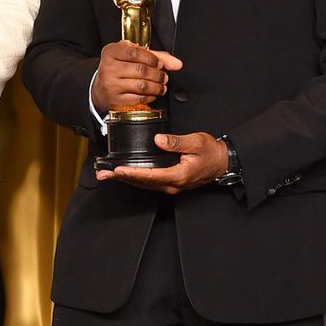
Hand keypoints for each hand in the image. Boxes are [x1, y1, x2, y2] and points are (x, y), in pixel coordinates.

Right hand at [91, 41, 182, 114]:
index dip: (152, 59)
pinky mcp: (115, 100)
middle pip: (140, 70)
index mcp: (111, 52)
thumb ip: (156, 56)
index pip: (135, 52)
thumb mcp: (133, 56)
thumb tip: (177, 63)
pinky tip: (152, 94)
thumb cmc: (119, 68)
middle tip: (163, 76)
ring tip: (161, 85)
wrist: (101, 88)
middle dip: (157, 74)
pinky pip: (138, 98)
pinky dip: (150, 96)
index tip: (159, 64)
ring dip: (156, 87)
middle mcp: (108, 67)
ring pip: (141, 85)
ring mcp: (110, 85)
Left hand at [97, 132, 228, 194]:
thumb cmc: (211, 153)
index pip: (150, 175)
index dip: (133, 172)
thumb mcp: (196, 142)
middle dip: (122, 178)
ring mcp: (170, 185)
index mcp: (178, 175)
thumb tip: (159, 140)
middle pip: (142, 182)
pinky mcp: (169, 182)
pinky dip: (134, 178)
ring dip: (125, 179)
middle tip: (103, 174)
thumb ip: (177, 142)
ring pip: (143, 184)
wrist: (221, 162)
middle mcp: (172, 184)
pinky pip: (148, 182)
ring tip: (107, 174)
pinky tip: (124, 174)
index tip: (119, 169)